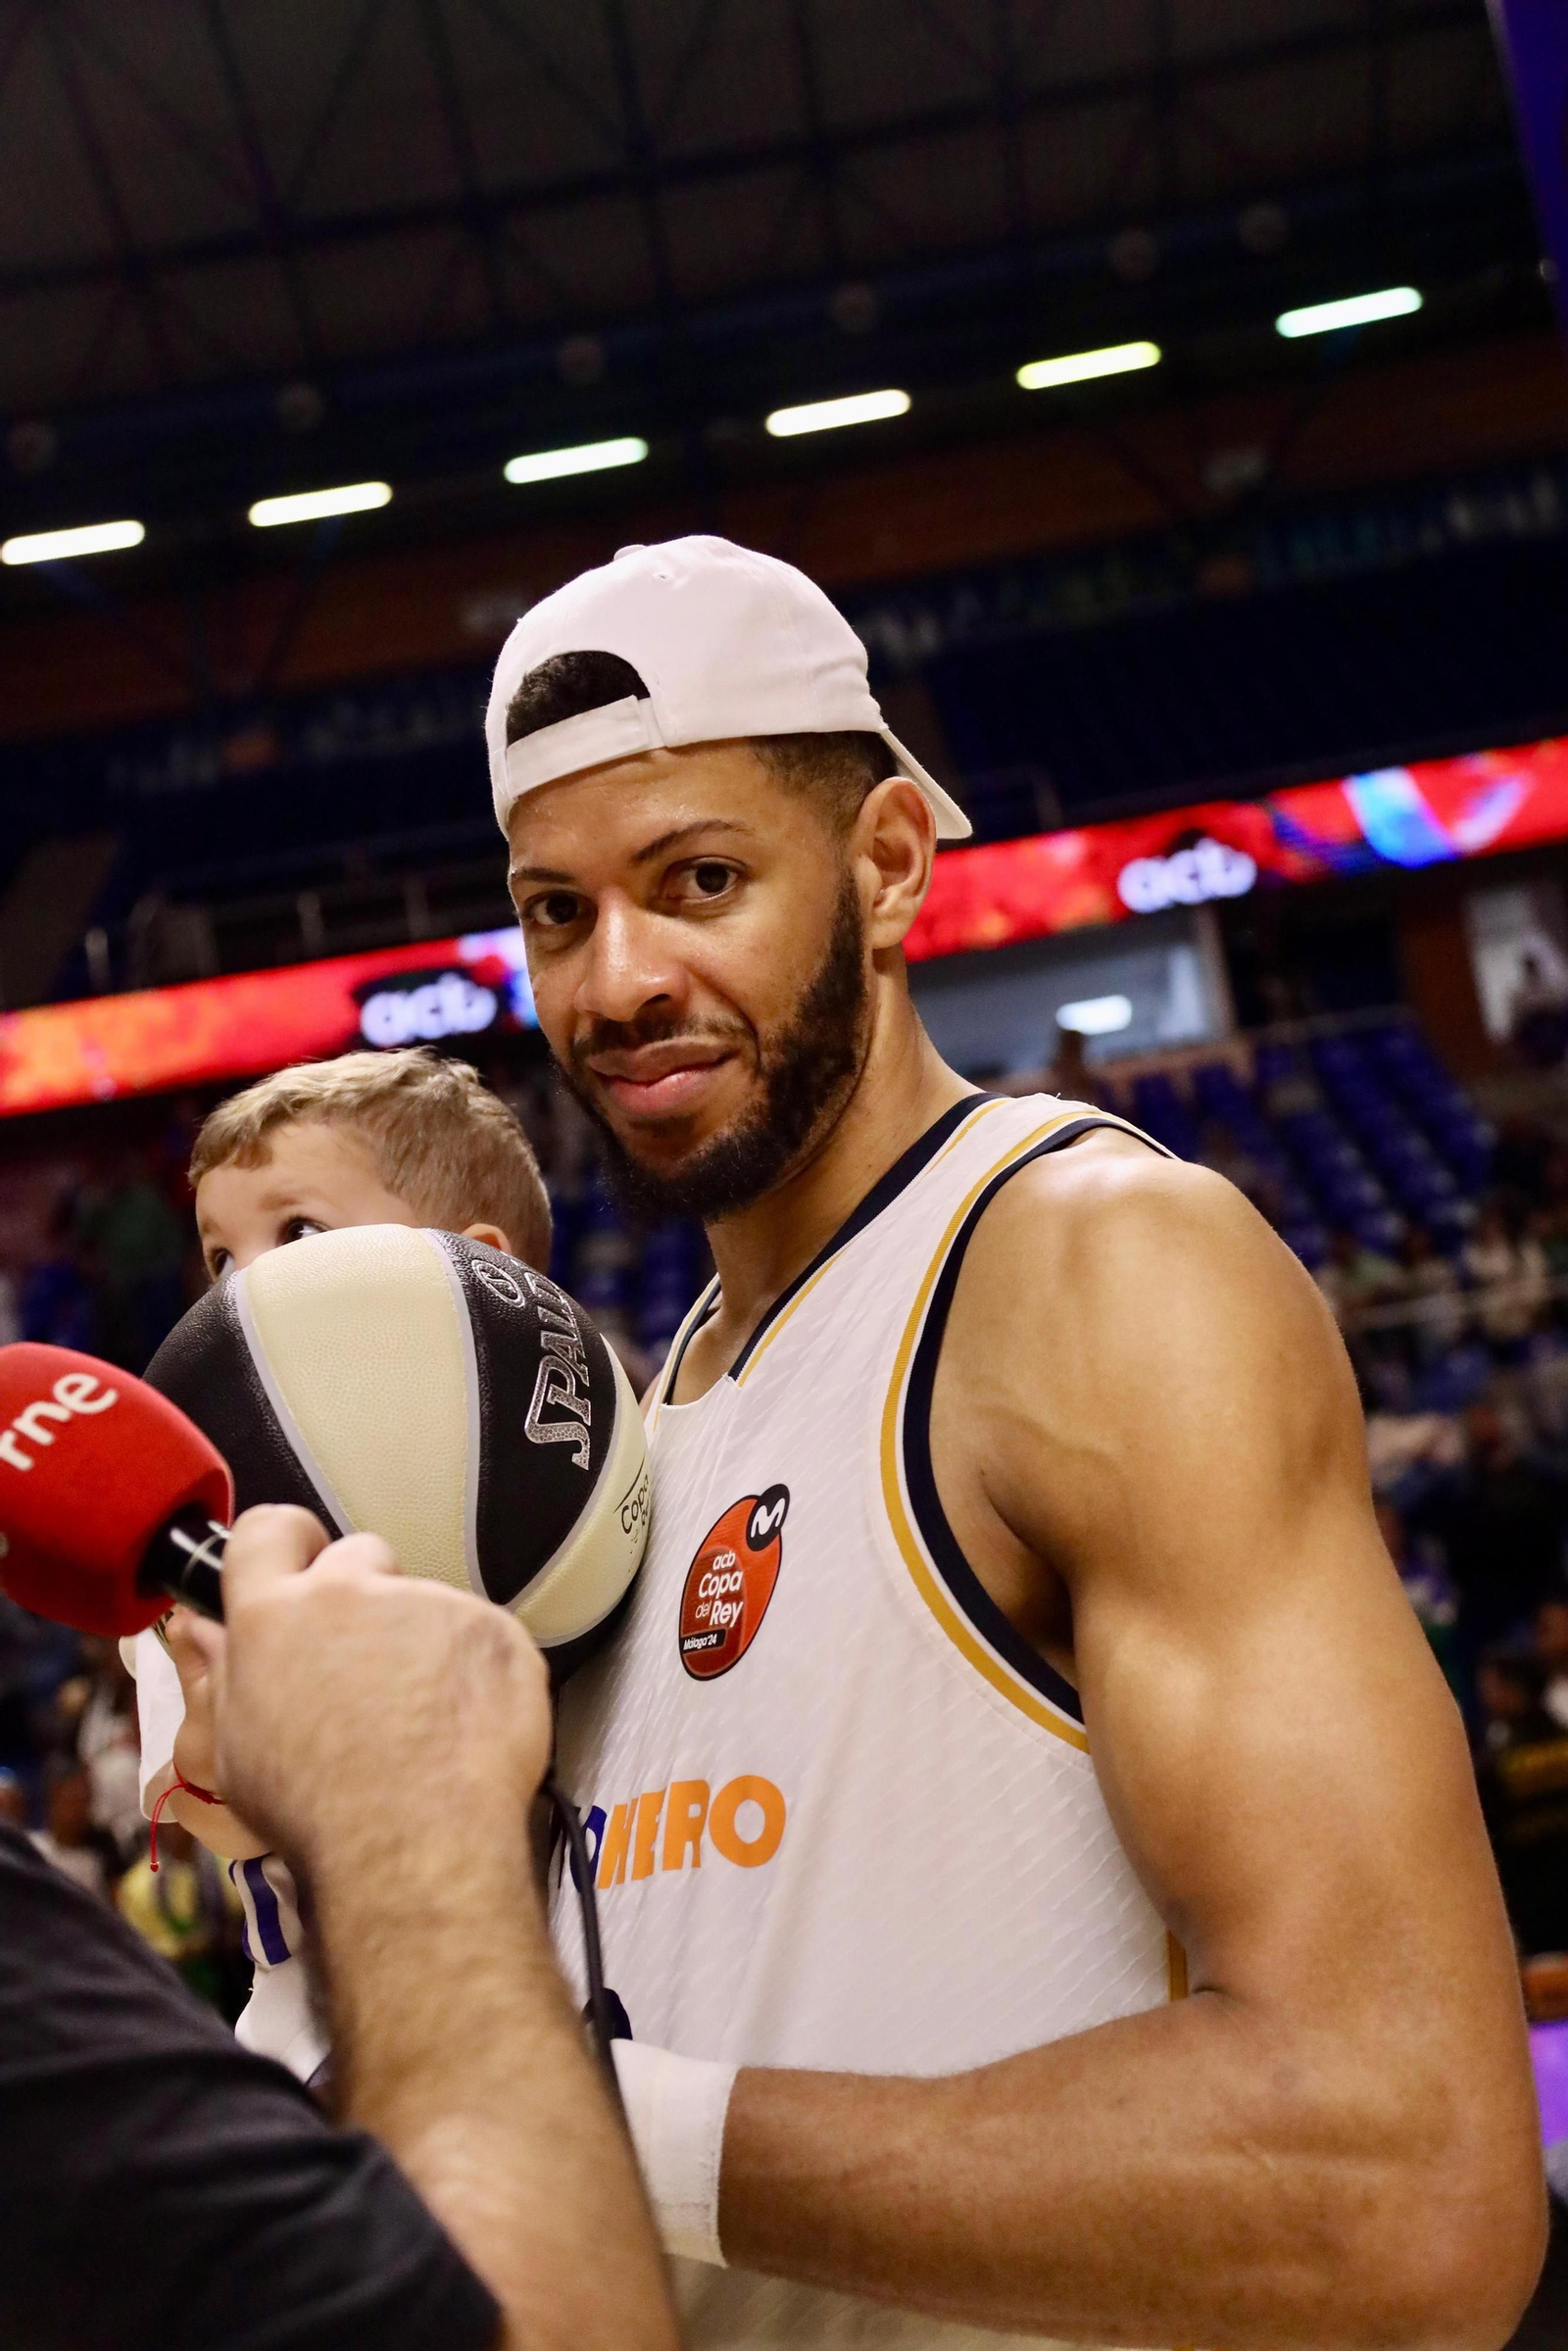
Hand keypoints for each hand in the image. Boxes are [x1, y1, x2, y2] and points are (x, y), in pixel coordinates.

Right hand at [185, 1506, 551, 1886]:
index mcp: (274, 1615)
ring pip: (423, 1605)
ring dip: (422, 1643)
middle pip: (357, 1558)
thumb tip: (203, 1628)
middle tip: (367, 1669)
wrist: (413, 1842)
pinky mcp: (491, 1626)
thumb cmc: (317, 1811)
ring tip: (420, 1720)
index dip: (283, 1544)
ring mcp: (428, 1603)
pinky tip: (463, 1728)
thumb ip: (225, 1672)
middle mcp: (350, 1591)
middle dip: (363, 1598)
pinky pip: (480, 1636)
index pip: (267, 1530)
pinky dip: (475, 1671)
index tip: (298, 1567)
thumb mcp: (237, 1751)